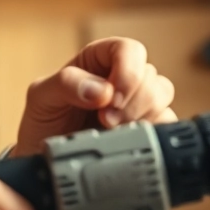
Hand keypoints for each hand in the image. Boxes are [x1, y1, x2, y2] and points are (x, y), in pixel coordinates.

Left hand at [9, 37, 175, 209]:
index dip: (128, 69)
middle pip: (150, 75)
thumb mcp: (42, 96)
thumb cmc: (44, 120)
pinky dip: (152, 132)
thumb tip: (102, 91)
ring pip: (162, 97)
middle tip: (106, 120)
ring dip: (141, 115)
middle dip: (132, 100)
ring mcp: (136, 103)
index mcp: (97, 60)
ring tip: (112, 131)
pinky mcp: (145, 128)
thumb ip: (66, 84)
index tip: (112, 97)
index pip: (128, 49)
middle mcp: (120, 78)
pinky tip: (128, 140)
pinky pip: (167, 123)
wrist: (46, 159)